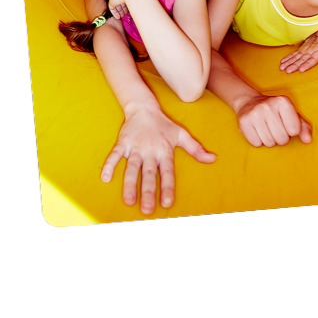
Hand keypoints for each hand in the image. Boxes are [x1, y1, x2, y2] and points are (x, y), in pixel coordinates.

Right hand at [101, 107, 215, 214]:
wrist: (144, 108)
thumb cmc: (164, 125)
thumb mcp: (182, 135)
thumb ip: (196, 149)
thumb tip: (213, 159)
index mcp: (165, 150)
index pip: (167, 172)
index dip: (167, 187)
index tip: (167, 203)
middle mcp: (150, 150)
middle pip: (149, 174)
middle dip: (148, 192)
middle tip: (147, 210)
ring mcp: (136, 147)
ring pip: (132, 168)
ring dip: (129, 184)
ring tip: (129, 200)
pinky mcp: (123, 142)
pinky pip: (115, 155)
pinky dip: (110, 165)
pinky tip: (105, 178)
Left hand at [107, 0, 144, 19]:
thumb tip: (146, 4)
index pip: (126, 0)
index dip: (127, 6)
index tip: (129, 11)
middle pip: (121, 4)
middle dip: (123, 10)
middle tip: (125, 15)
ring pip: (117, 7)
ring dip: (120, 12)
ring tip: (122, 16)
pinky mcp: (112, 1)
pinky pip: (112, 8)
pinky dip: (114, 13)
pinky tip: (117, 17)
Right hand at [235, 94, 312, 146]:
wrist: (249, 102)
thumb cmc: (275, 111)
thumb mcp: (292, 114)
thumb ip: (304, 127)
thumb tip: (307, 140)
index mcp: (283, 101)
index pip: (294, 131)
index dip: (291, 131)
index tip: (285, 123)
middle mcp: (268, 106)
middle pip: (282, 139)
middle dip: (280, 138)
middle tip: (275, 127)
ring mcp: (255, 113)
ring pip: (269, 143)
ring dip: (269, 140)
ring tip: (266, 128)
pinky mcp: (244, 122)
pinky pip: (256, 144)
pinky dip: (258, 141)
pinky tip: (257, 130)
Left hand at [279, 29, 317, 73]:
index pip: (314, 59)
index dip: (308, 64)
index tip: (301, 69)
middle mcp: (314, 51)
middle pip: (304, 60)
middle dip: (295, 66)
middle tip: (287, 71)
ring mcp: (308, 50)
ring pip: (298, 58)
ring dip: (290, 63)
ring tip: (282, 68)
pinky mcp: (304, 47)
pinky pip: (296, 54)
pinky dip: (289, 58)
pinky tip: (283, 62)